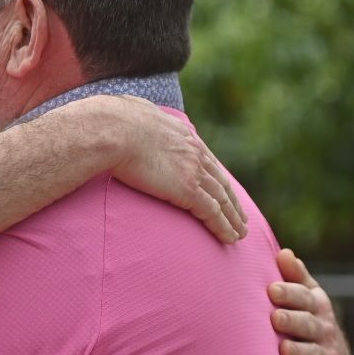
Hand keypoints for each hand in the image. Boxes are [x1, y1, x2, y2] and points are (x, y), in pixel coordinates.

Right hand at [72, 96, 246, 243]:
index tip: (224, 192)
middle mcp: (195, 153)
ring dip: (233, 219)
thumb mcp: (134, 116)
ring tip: (239, 234)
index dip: (218, 179)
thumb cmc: (113, 123)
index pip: (208, 162)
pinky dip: (224, 227)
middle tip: (240, 218)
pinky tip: (230, 238)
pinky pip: (212, 212)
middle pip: (221, 182)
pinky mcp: (187, 190)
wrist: (114, 129)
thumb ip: (140, 122)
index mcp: (183, 136)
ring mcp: (193, 171)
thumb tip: (128, 119)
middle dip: (233, 202)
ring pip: (222, 200)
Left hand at [269, 250, 350, 354]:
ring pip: (313, 353)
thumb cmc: (311, 322)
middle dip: (293, 320)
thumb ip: (296, 277)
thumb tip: (283, 252)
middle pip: (309, 324)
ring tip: (283, 349)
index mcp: (318, 306)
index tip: (272, 289)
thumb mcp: (309, 298)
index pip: (305, 298)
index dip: (290, 293)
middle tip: (275, 317)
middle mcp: (324, 330)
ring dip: (299, 351)